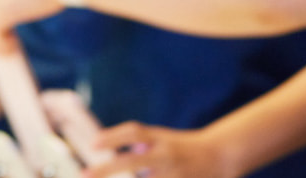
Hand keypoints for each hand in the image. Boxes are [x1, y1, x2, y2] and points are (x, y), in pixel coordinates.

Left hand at [87, 120, 235, 177]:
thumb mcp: (163, 139)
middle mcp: (166, 155)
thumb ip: (141, 143)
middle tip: (84, 174)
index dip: (113, 136)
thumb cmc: (184, 147)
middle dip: (107, 169)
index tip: (93, 144)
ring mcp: (174, 174)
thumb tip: (116, 148)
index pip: (134, 132)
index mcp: (160, 139)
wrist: (221, 155)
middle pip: (133, 162)